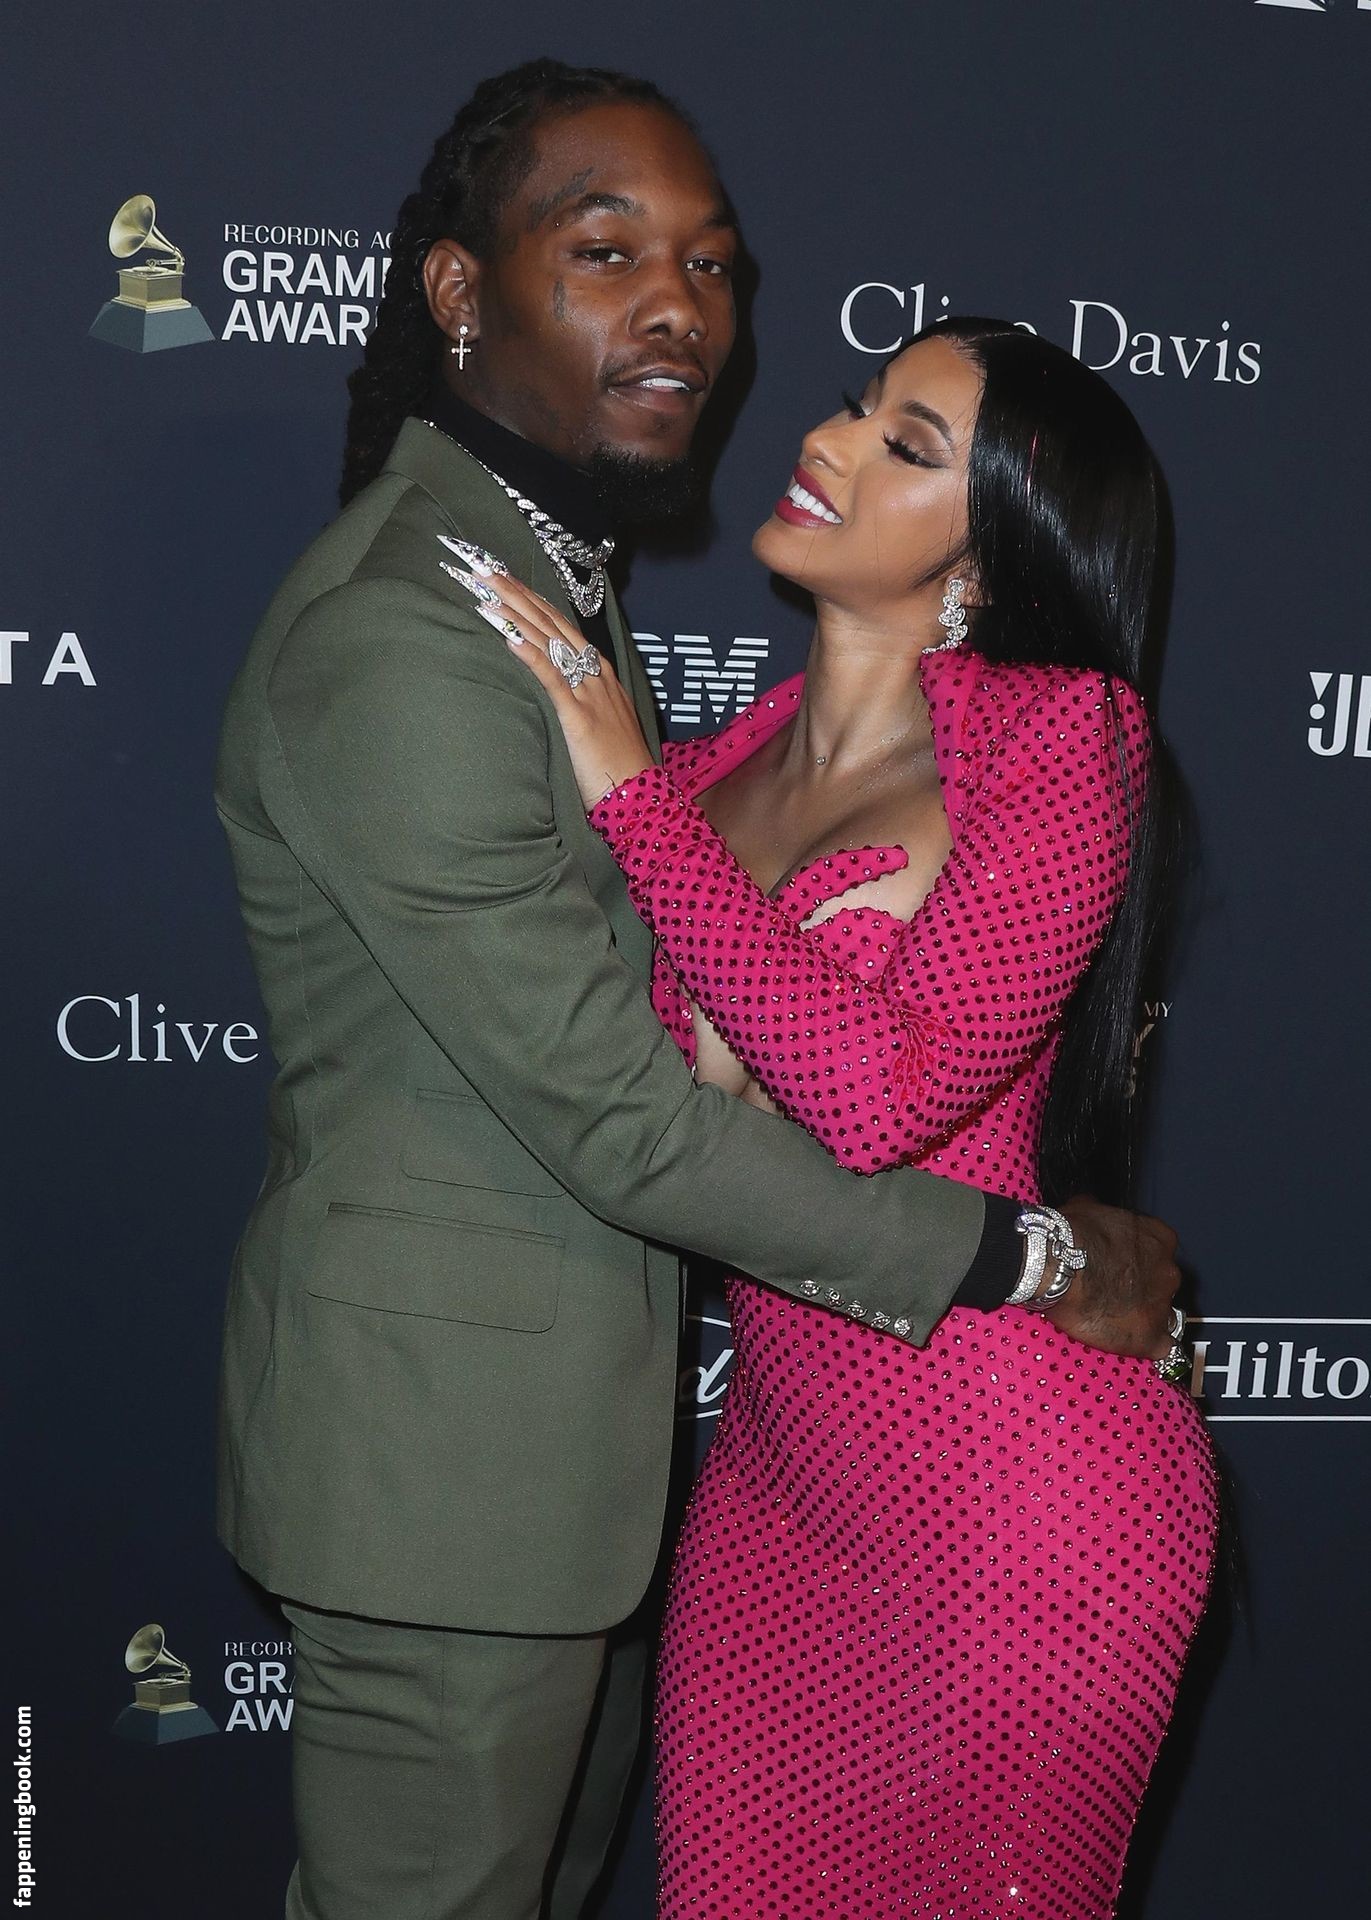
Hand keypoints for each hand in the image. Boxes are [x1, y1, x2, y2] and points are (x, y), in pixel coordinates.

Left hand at [467, 567, 653, 807]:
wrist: (641, 797)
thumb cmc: (617, 767)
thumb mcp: (598, 722)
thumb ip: (576, 698)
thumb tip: (550, 687)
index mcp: (598, 673)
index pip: (559, 625)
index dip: (531, 598)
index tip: (504, 576)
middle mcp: (593, 674)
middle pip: (550, 622)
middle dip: (516, 592)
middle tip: (484, 565)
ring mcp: (587, 692)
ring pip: (548, 641)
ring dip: (515, 611)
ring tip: (487, 587)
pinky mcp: (578, 717)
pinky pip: (551, 678)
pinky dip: (529, 654)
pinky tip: (508, 634)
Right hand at [1042, 1195, 1181, 1358]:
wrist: (1058, 1266)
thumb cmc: (1071, 1236)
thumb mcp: (1086, 1208)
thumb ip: (1100, 1213)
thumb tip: (1091, 1208)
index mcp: (1159, 1238)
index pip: (1159, 1252)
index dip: (1139, 1261)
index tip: (1121, 1266)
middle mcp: (1168, 1271)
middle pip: (1163, 1284)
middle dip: (1143, 1290)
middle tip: (1113, 1292)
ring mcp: (1162, 1306)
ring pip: (1163, 1315)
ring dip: (1143, 1317)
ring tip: (1114, 1319)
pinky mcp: (1150, 1337)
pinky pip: (1161, 1348)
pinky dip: (1147, 1347)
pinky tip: (1131, 1344)